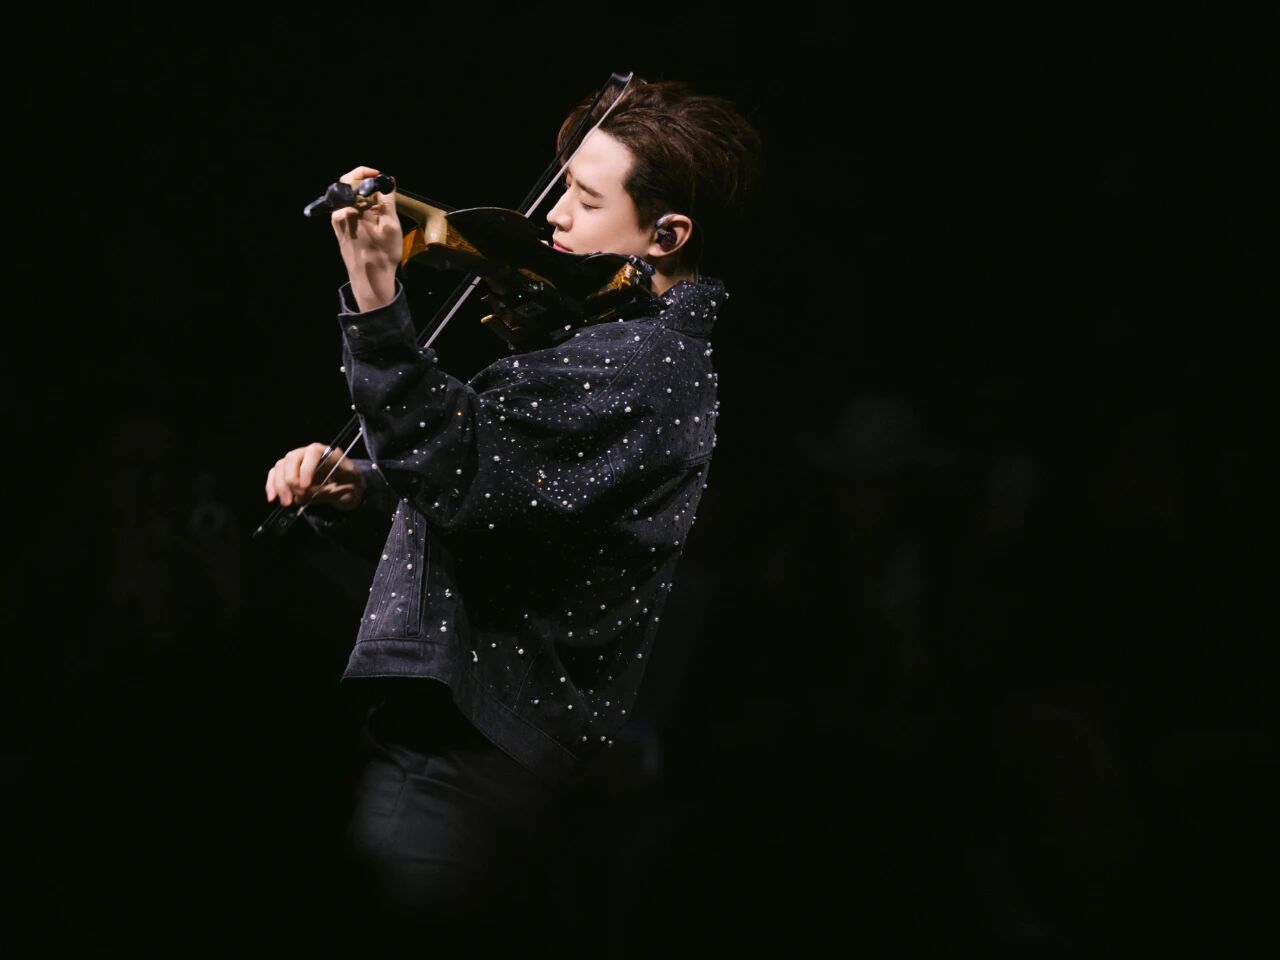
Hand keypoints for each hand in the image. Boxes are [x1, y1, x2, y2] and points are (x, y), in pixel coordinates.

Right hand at [265, 443, 365, 511]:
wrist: (347, 487)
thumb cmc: (350, 485)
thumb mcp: (348, 490)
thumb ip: (329, 492)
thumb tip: (304, 496)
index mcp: (328, 453)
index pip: (313, 453)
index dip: (307, 468)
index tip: (305, 487)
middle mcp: (309, 453)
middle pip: (292, 458)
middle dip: (291, 480)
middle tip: (296, 499)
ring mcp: (297, 460)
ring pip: (281, 466)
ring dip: (280, 485)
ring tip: (286, 503)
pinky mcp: (288, 470)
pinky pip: (274, 474)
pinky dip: (271, 486)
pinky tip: (273, 499)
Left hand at [332, 165, 400, 311]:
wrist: (369, 280)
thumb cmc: (382, 255)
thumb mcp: (391, 226)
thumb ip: (387, 200)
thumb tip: (387, 181)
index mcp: (351, 209)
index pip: (352, 178)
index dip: (367, 173)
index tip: (380, 176)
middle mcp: (341, 214)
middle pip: (351, 189)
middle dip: (368, 188)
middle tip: (383, 193)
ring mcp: (338, 223)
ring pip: (351, 201)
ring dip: (365, 201)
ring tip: (381, 211)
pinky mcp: (339, 231)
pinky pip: (349, 212)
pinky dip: (361, 211)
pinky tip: (373, 223)